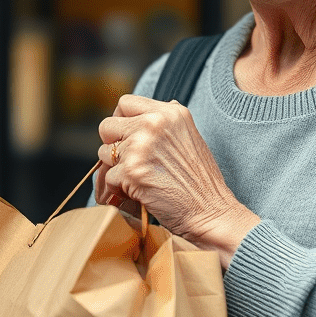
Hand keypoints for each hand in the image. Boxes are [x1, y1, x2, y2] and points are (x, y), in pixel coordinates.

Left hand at [95, 95, 258, 264]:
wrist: (211, 213)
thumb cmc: (201, 181)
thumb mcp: (189, 136)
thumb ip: (164, 122)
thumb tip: (142, 114)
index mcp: (169, 113)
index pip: (125, 103)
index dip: (120, 120)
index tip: (125, 135)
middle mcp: (153, 124)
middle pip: (107, 125)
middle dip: (113, 144)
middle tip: (128, 160)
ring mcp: (140, 147)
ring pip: (104, 152)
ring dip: (115, 167)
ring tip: (138, 178)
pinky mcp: (130, 172)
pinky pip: (108, 177)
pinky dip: (118, 189)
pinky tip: (138, 192)